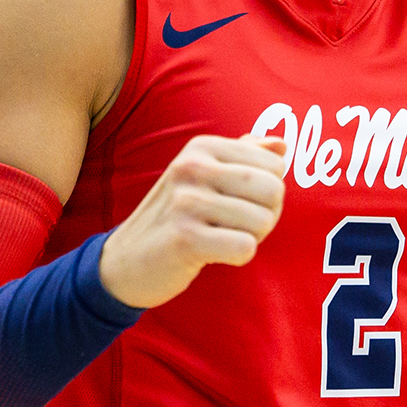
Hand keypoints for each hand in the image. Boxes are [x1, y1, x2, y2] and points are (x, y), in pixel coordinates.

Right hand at [98, 134, 288, 308]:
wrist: (124, 261)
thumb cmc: (174, 216)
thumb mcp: (203, 176)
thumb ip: (243, 156)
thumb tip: (282, 145)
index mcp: (201, 146)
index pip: (275, 165)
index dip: (268, 191)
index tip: (240, 203)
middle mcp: (192, 167)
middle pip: (273, 190)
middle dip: (267, 215)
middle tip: (237, 226)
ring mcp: (186, 202)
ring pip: (263, 221)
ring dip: (251, 238)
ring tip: (220, 238)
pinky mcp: (184, 239)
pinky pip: (245, 247)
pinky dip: (238, 256)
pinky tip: (214, 253)